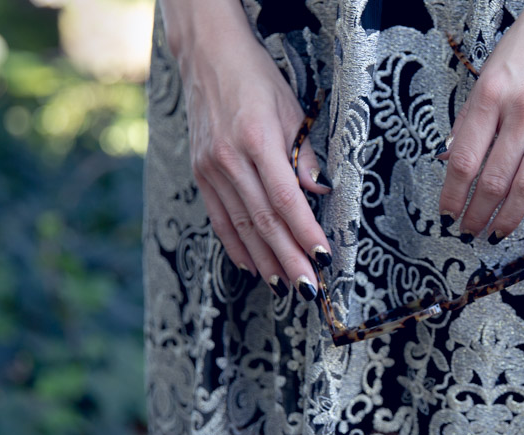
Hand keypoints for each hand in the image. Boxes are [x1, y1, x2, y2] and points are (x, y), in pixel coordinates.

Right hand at [160, 0, 330, 299]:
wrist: (207, 58)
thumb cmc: (257, 81)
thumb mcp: (291, 110)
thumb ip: (305, 155)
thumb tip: (319, 193)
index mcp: (256, 140)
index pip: (285, 199)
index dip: (304, 232)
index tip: (322, 257)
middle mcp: (228, 160)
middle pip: (262, 221)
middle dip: (288, 258)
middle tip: (308, 287)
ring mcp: (210, 169)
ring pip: (240, 226)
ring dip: (265, 260)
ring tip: (284, 286)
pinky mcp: (200, 174)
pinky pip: (219, 219)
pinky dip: (237, 246)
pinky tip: (254, 266)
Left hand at [437, 0, 523, 243]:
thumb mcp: (491, 70)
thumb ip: (472, 116)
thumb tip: (451, 158)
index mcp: (490, 93)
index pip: (463, 159)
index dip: (452, 194)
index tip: (447, 214)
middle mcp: (522, 108)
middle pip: (493, 178)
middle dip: (477, 212)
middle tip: (470, 231)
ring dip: (509, 216)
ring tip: (496, 233)